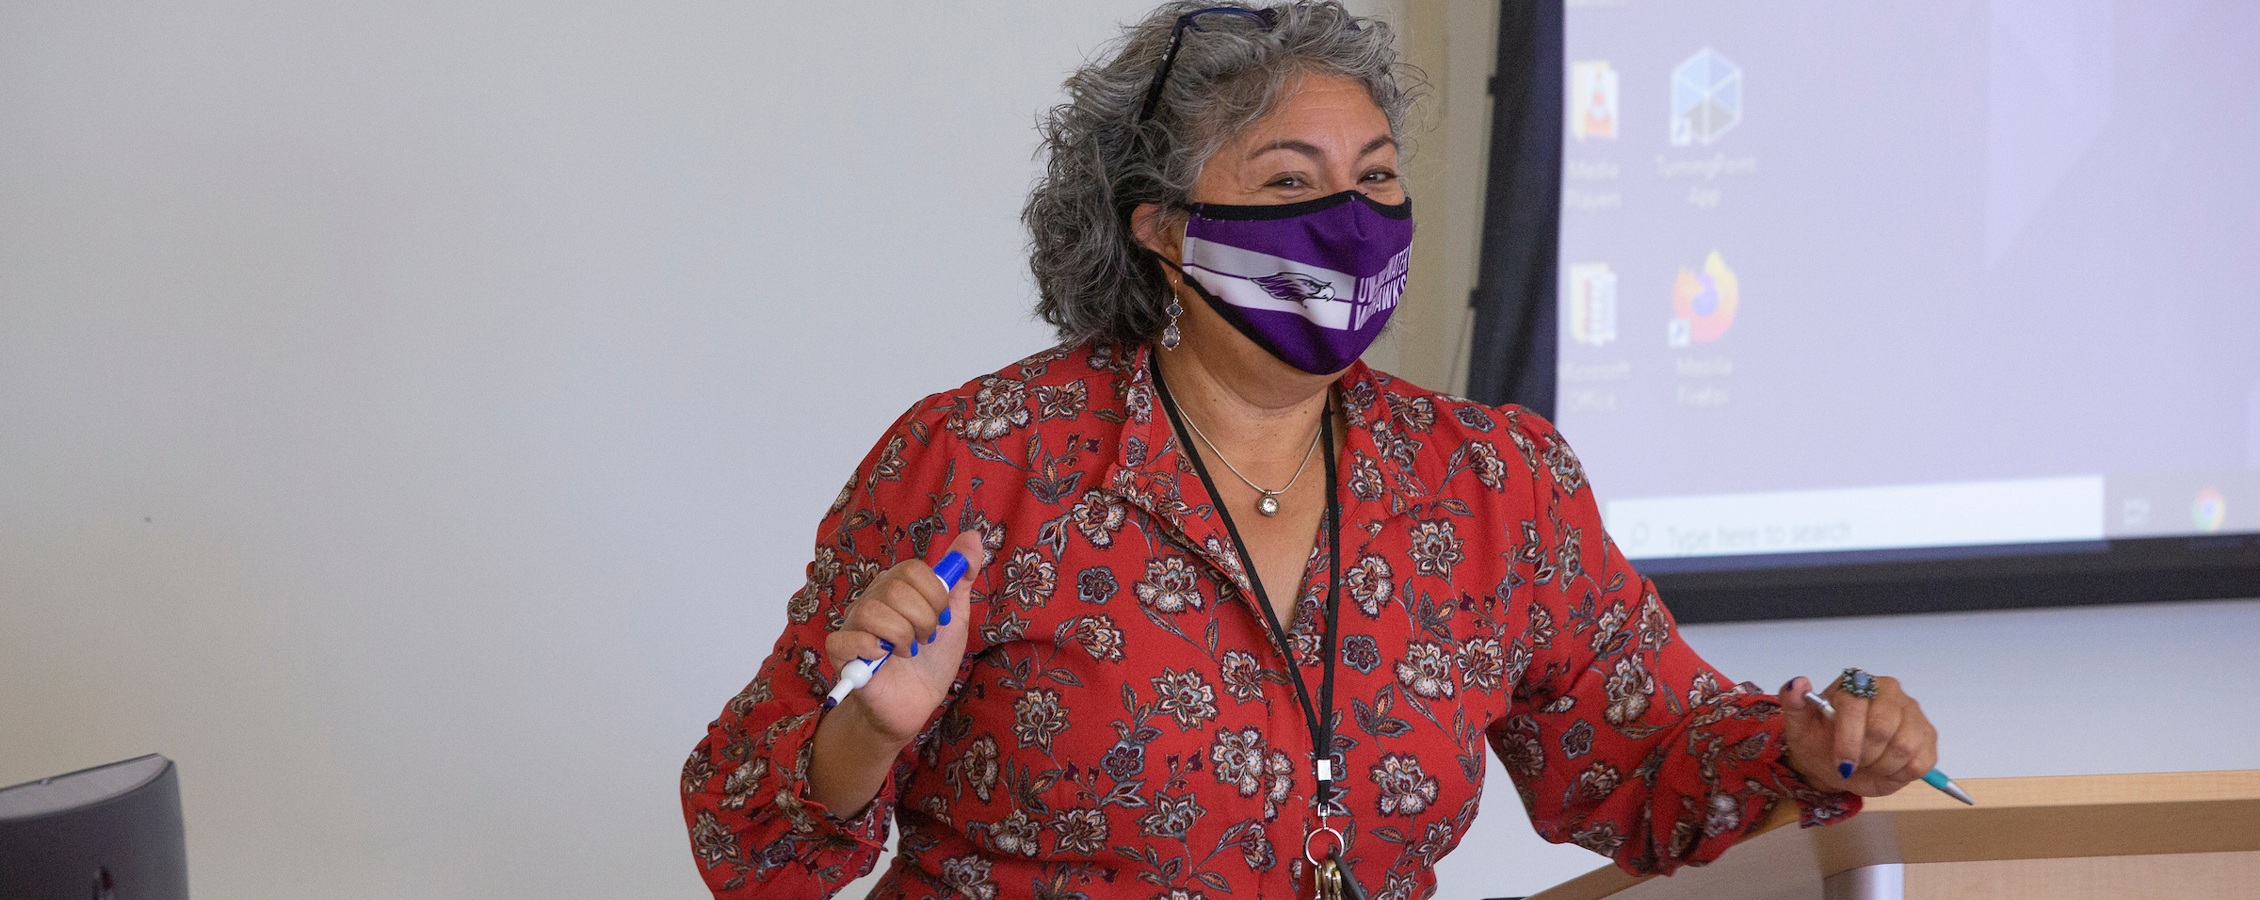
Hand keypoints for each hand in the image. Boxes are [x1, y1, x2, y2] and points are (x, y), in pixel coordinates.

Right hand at [822, 530, 984, 746]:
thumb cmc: (931, 660)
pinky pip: (847, 639)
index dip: (936, 596)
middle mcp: (873, 598)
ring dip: (902, 638)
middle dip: (923, 621)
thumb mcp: (955, 616)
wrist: (915, 704)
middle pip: (896, 590)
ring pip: (873, 612)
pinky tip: (884, 660)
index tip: (942, 619)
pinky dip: (872, 651)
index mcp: (897, 586)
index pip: (914, 569)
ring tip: (909, 653)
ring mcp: (854, 624)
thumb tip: (973, 536)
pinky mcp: (841, 652)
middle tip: (926, 640)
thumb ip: (961, 577)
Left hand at [1775, 672, 1938, 796]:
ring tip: (1869, 764)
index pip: (1856, 706)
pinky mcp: (1928, 736)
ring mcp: (1912, 712)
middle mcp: (1888, 691)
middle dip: (1864, 756)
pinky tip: (1887, 767)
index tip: (1842, 764)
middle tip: (1854, 763)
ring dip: (1881, 766)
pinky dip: (1900, 774)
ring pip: (1904, 746)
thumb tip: (1797, 683)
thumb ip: (1792, 702)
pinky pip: (1920, 762)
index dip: (1849, 741)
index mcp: (1855, 683)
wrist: (1838, 763)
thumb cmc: (1819, 741)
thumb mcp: (1798, 725)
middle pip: (1882, 729)